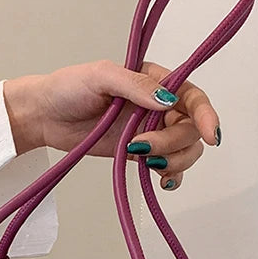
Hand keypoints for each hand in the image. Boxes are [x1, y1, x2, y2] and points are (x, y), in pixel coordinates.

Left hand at [3, 60, 220, 190]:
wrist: (46, 116)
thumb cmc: (68, 88)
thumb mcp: (101, 76)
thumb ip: (135, 86)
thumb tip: (166, 100)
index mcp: (155, 81)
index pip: (192, 97)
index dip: (206, 115)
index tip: (211, 135)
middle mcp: (158, 106)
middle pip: (190, 130)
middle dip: (173, 143)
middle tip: (141, 148)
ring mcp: (151, 131)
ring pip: (184, 151)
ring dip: (172, 161)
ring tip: (144, 162)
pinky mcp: (140, 154)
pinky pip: (168, 168)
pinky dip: (171, 177)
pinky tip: (160, 181)